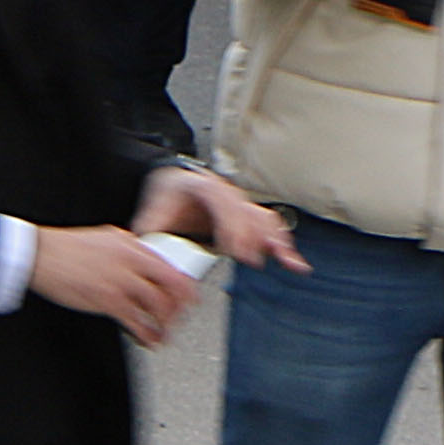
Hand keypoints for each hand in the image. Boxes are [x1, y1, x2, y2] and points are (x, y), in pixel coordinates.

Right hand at [26, 224, 198, 347]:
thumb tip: (142, 258)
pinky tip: (148, 340)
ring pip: (157, 306)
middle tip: (178, 320)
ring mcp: (121, 281)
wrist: (40, 254)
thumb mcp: (104, 237)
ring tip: (163, 335)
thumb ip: (127, 247)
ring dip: (164, 325)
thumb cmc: (65, 247)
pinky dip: (147, 334)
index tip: (189, 299)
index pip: (170, 267)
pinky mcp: (108, 300)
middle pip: (171, 287)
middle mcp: (131, 261)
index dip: (184, 287)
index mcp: (131, 245)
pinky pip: (137, 322)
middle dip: (179, 308)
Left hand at [141, 162, 299, 276]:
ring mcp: (239, 203)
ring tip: (289, 262)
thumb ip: (152, 228)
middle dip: (252, 237)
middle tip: (253, 261)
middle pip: (247, 212)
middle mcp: (226, 192)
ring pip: (263, 218)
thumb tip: (148, 245)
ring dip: (276, 240)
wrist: (173, 182)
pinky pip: (269, 227)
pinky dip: (282, 244)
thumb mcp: (153, 209)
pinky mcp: (246, 217)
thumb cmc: (166, 196)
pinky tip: (294, 262)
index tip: (235, 249)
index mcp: (202, 186)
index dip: (231, 227)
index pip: (222, 204)